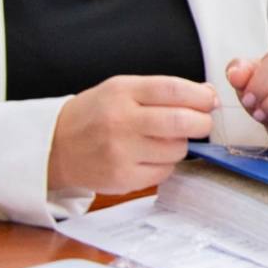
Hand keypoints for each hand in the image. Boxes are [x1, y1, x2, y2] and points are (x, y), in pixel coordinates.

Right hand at [47, 75, 216, 193]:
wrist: (56, 146)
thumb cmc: (97, 112)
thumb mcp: (125, 87)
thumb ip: (164, 89)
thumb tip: (207, 94)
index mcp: (123, 93)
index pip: (173, 90)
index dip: (200, 95)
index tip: (210, 99)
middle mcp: (121, 122)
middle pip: (180, 121)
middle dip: (202, 121)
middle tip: (203, 121)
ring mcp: (120, 154)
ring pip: (176, 149)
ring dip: (183, 143)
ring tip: (170, 138)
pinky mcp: (121, 180)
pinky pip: (163, 172)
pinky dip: (168, 163)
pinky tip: (155, 155)